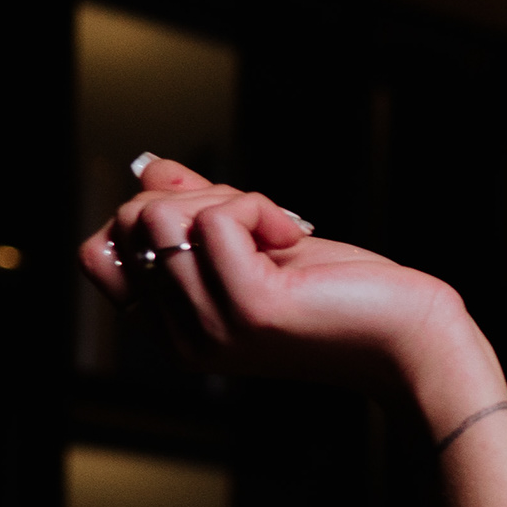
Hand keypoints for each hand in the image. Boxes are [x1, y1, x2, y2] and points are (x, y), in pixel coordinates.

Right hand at [80, 154, 495, 419]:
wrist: (410, 337)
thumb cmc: (342, 294)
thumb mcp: (256, 246)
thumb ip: (198, 212)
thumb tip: (150, 169)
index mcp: (176, 329)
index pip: (96, 254)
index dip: (142, 215)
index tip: (211, 218)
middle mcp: (184, 337)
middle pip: (130, 223)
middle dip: (193, 196)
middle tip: (257, 221)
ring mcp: (213, 327)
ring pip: (165, 215)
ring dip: (229, 200)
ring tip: (277, 231)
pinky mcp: (249, 307)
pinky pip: (217, 219)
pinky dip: (259, 207)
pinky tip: (293, 237)